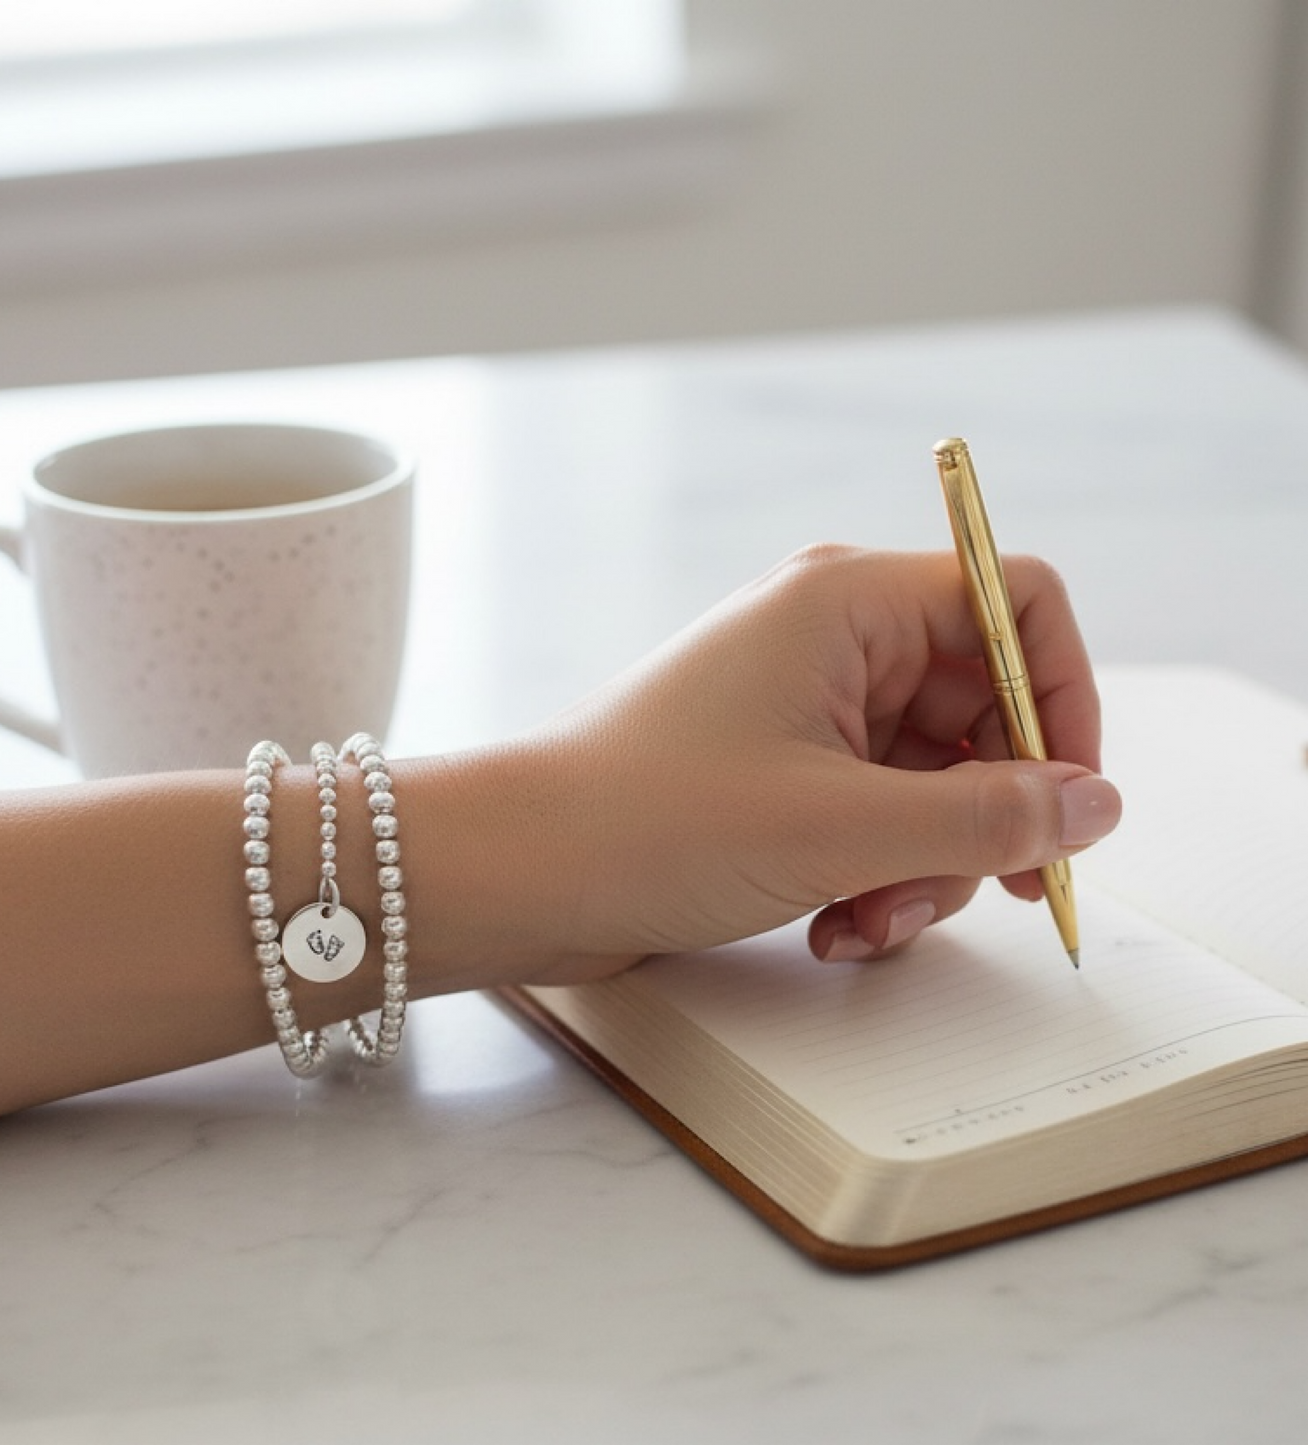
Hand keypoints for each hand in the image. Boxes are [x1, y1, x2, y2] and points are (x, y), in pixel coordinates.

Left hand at [475, 545, 1119, 983]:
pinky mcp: (781, 775)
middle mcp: (832, 640)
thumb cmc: (653, 822)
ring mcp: (805, 711)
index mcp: (848, 602)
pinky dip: (875, 878)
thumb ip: (987, 816)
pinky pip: (878, 818)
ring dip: (926, 867)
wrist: (518, 874)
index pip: (1015, 604)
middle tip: (999, 895)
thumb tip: (1098, 804)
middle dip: (988, 815)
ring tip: (864, 922)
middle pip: (984, 709)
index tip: (1070, 802)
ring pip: (936, 781)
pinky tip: (831, 929)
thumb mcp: (842, 828)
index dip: (1064, 698)